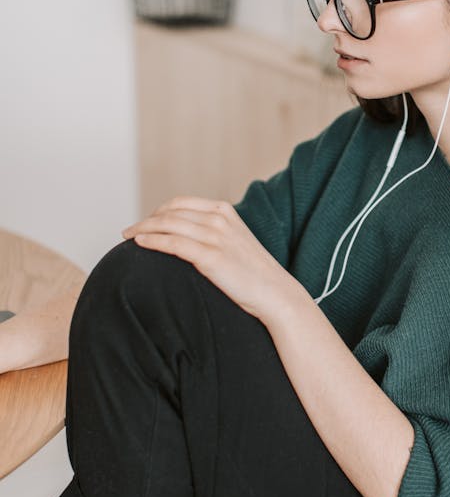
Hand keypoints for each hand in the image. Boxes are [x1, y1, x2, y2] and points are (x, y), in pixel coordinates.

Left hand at [121, 197, 304, 323]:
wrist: (275, 293)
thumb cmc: (252, 274)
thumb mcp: (234, 242)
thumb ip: (213, 233)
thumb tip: (185, 237)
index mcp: (224, 211)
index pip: (180, 203)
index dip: (157, 211)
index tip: (145, 223)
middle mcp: (219, 218)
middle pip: (170, 212)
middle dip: (145, 220)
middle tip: (129, 232)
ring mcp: (216, 236)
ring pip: (167, 224)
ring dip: (142, 229)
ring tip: (127, 238)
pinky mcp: (211, 256)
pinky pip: (173, 243)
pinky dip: (152, 241)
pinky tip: (139, 244)